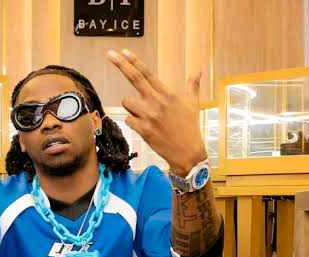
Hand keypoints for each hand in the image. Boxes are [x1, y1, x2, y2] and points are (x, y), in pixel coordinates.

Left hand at [107, 49, 205, 175]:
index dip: (135, 61)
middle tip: (110, 54)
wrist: (187, 152)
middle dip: (121, 65)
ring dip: (131, 106)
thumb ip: (193, 85)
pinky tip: (143, 126)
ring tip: (144, 114)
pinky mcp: (143, 130)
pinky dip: (133, 122)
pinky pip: (128, 120)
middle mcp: (156, 103)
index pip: (148, 74)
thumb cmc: (191, 128)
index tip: (124, 51)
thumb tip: (199, 70)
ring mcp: (148, 116)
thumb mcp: (193, 104)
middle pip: (135, 79)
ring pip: (127, 103)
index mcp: (167, 94)